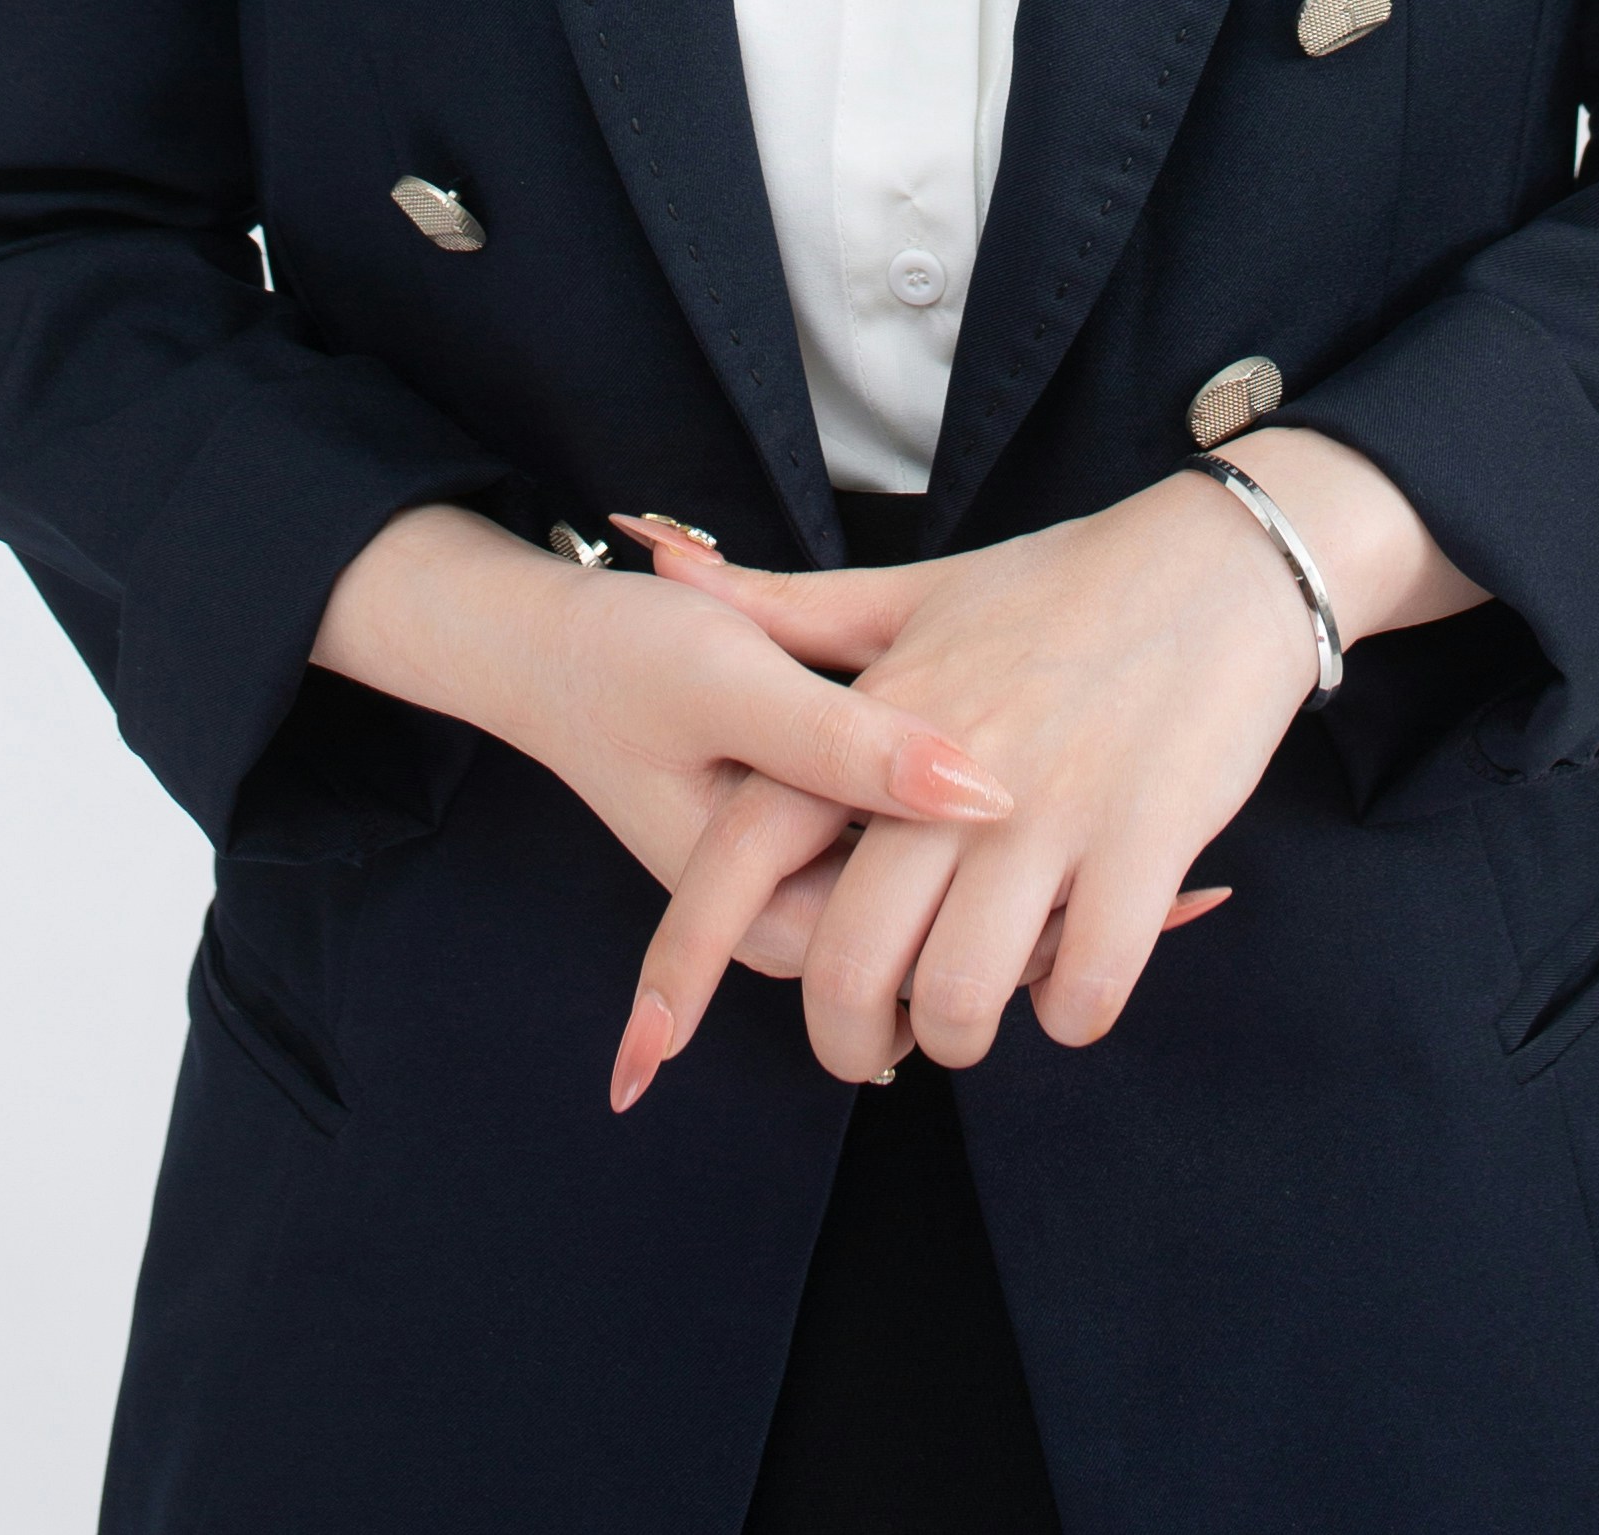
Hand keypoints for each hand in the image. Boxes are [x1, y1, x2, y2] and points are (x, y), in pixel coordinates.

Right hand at [308, 501, 1011, 932]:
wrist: (549, 643)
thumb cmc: (629, 659)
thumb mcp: (738, 684)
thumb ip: (850, 744)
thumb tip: (984, 793)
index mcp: (769, 912)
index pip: (931, 955)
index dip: (1009, 888)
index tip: (1048, 801)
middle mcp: (786, 915)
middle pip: (936, 935)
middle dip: (1003, 876)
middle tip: (1050, 771)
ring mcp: (794, 876)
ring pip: (922, 892)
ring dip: (977, 843)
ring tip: (1027, 745)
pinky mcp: (801, 831)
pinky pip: (894, 841)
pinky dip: (935, 796)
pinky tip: (972, 729)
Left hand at [610, 434, 1482, 1100]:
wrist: (1223, 562)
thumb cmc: (1064, 584)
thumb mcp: (915, 589)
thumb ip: (789, 607)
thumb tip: (662, 561)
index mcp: (880, 712)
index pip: (748, 848)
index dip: (685, 959)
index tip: (643, 1052)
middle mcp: (948, 768)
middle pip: (851, 960)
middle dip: (852, 1037)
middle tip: (878, 1044)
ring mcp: (1049, 809)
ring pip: (963, 993)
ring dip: (965, 1030)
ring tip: (983, 1004)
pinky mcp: (1145, 841)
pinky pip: (1083, 987)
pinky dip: (1074, 1011)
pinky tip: (1079, 976)